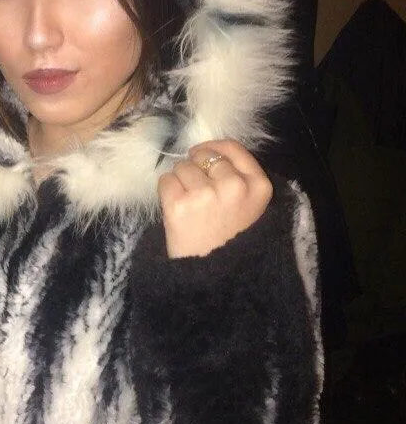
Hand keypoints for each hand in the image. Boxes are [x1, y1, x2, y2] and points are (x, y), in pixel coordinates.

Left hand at [158, 139, 272, 258]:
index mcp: (257, 186)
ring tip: (188, 205)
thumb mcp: (250, 207)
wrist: (212, 276)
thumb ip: (238, 178)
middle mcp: (234, 186)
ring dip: (180, 181)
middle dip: (196, 167)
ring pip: (182, 166)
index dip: (213, 147)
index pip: (233, 148)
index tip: (202, 154)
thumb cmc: (229, 241)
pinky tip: (176, 208)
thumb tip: (206, 151)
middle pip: (204, 156)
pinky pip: (165, 180)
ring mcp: (206, 194)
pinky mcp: (179, 204)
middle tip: (195, 191)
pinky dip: (166, 191)